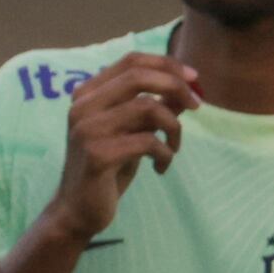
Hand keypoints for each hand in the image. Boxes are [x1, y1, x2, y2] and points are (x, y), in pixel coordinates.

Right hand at [34, 52, 198, 248]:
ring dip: (173, 127)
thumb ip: (153, 108)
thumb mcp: (133, 133)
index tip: (193, 78)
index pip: (131, 61)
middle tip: (196, 105)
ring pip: (148, 107)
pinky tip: (161, 168)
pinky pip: (147, 142)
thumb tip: (186, 88)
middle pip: (139, 76)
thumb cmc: (107, 171)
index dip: (166, 64)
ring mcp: (87, 129)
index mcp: (87, 95)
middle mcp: (83, 106)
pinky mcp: (98, 155)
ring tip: (173, 148)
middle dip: (175, 86)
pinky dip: (164, 154)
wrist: (78, 211)